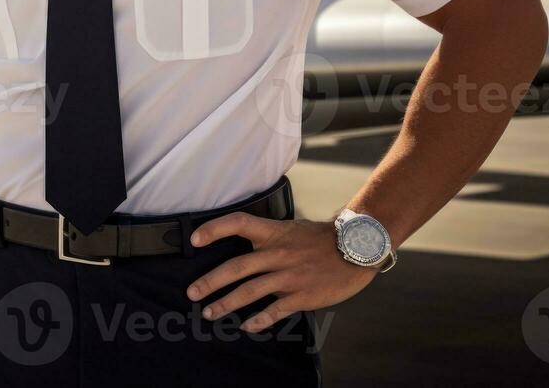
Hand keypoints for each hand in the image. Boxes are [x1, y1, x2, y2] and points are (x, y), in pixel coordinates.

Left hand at [185, 213, 380, 331]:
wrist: (356, 249)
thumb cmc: (321, 239)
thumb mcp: (291, 229)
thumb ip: (268, 237)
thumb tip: (245, 246)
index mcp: (273, 233)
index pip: (237, 223)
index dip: (214, 229)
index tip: (194, 239)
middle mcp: (278, 253)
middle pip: (236, 267)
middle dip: (210, 282)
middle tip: (192, 292)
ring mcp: (289, 276)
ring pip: (250, 291)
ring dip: (226, 303)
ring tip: (210, 312)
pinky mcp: (302, 295)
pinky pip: (275, 310)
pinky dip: (259, 320)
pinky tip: (247, 326)